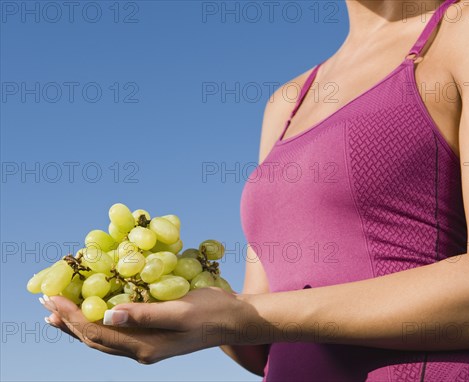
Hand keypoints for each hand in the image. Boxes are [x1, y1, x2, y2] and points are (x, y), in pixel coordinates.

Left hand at [41, 287, 245, 363]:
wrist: (234, 320)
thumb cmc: (212, 311)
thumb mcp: (181, 311)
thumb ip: (146, 315)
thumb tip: (108, 315)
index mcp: (146, 346)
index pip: (98, 333)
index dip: (72, 316)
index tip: (52, 298)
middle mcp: (142, 350)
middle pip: (94, 339)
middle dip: (68, 321)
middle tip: (45, 301)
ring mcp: (146, 346)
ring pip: (102, 338)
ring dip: (78, 324)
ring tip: (58, 311)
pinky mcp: (152, 337)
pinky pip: (116, 332)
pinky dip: (97, 322)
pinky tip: (93, 311)